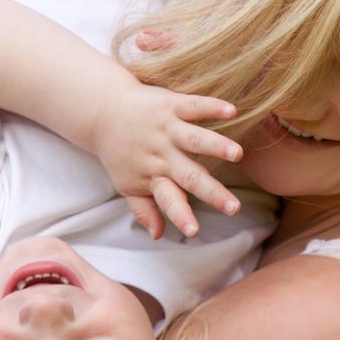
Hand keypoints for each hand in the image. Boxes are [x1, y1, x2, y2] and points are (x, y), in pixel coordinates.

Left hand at [92, 83, 243, 239]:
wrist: (102, 110)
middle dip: (212, 192)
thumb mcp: (126, 185)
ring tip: (237, 154)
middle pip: (190, 176)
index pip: (169, 200)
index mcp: (153, 176)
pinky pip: (193, 105)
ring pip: (194, 139)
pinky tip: (232, 111)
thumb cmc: (120, 153)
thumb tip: (158, 235)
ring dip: (216, 146)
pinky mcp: (170, 105)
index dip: (180, 215)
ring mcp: (166, 129)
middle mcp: (161, 154)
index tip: (194, 232)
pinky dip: (212, 107)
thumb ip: (144, 210)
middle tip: (234, 207)